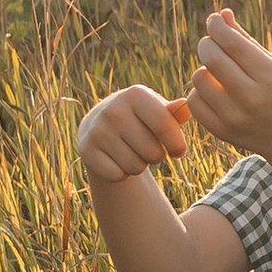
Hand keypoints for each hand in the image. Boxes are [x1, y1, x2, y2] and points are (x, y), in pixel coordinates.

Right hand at [76, 85, 191, 185]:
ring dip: (140, 165)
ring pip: (136, 167)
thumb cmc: (140, 118)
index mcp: (135, 94)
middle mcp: (113, 110)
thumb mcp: (158, 110)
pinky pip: (117, 176)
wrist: (100, 125)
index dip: (177, 144)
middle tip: (148, 148)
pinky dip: (122, 173)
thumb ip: (174, 112)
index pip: (164, 125)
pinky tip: (117, 159)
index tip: (179, 151)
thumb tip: (185, 106)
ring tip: (133, 151)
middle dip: (157, 156)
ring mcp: (98, 131)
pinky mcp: (86, 151)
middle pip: (153, 152)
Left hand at [186, 9, 271, 160]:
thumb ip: (245, 40)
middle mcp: (252, 98)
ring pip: (199, 79)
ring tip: (217, 73)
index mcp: (270, 77)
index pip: (233, 43)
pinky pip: (194, 102)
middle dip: (207, 44)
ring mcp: (235, 118)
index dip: (217, 27)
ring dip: (204, 69)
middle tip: (212, 43)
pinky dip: (200, 92)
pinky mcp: (221, 132)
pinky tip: (214, 92)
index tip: (214, 21)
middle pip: (212, 59)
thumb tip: (220, 15)